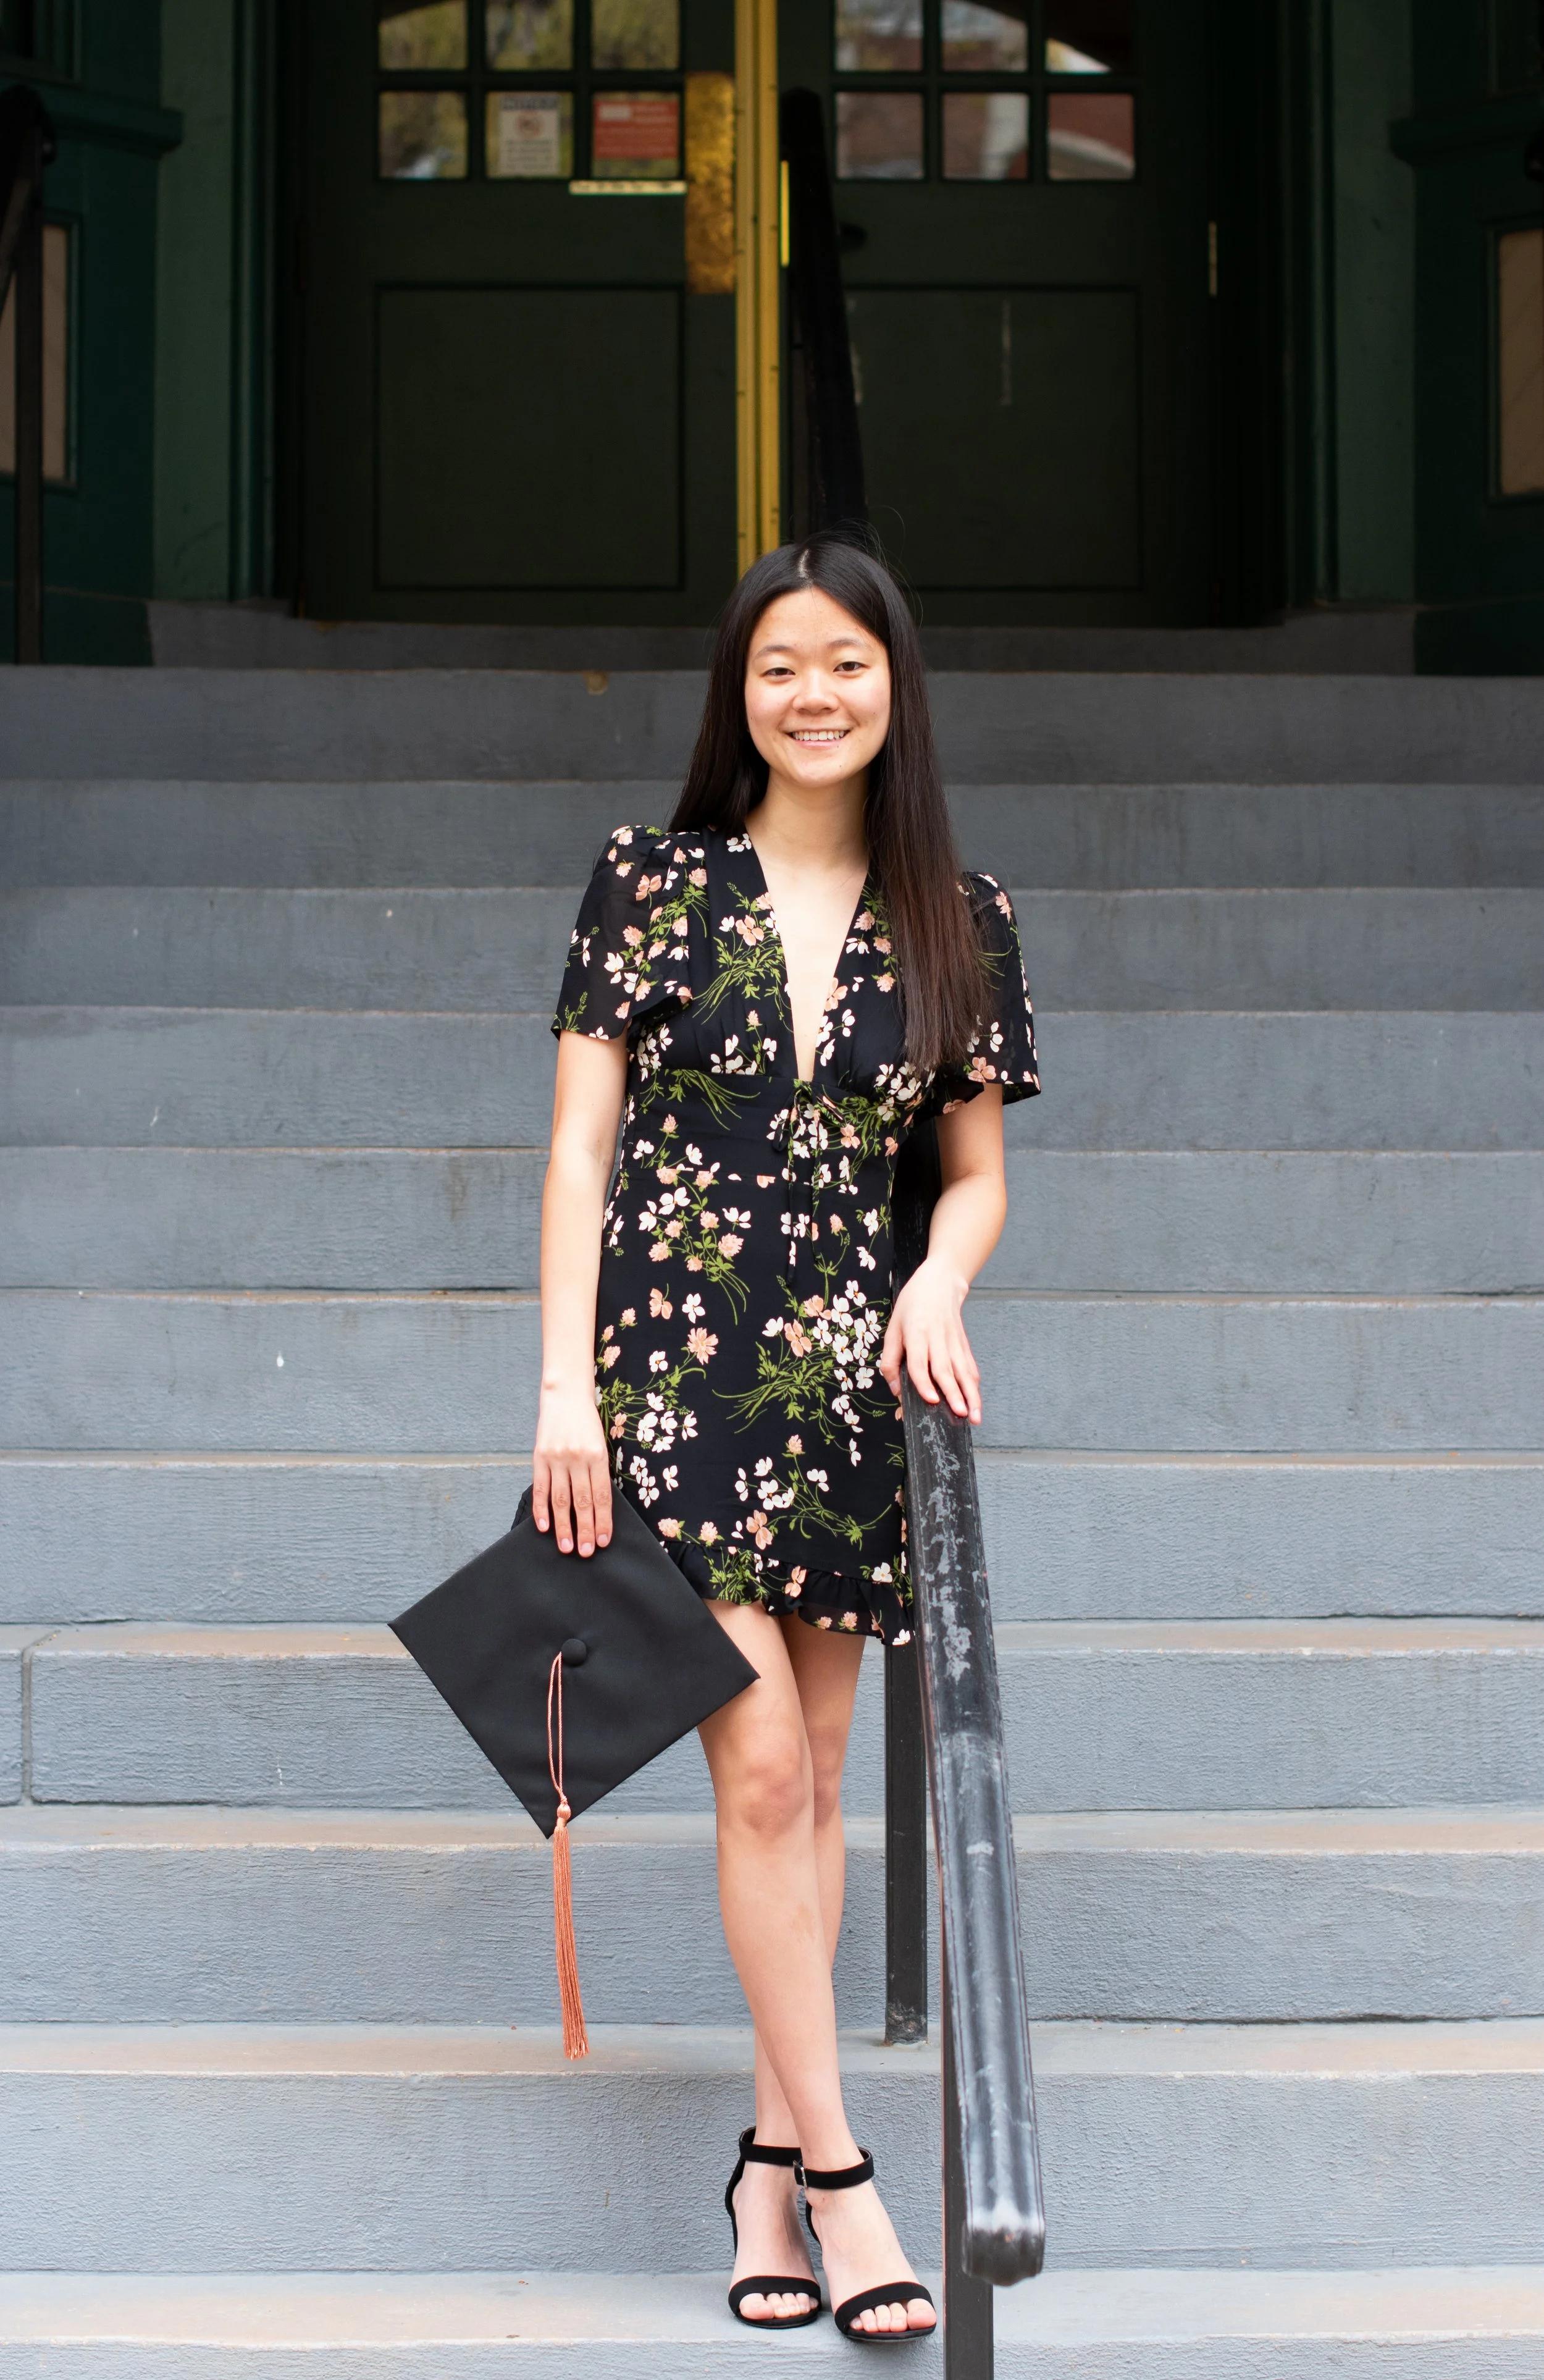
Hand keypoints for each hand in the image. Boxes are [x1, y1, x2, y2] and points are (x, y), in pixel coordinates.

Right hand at [533, 1387, 613, 1555]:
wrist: (565, 1394)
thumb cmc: (587, 1421)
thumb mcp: (600, 1442)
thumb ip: (599, 1471)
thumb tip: (599, 1506)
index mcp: (597, 1455)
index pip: (602, 1495)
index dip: (603, 1520)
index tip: (604, 1540)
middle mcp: (577, 1458)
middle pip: (582, 1501)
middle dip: (585, 1529)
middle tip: (586, 1552)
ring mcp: (556, 1458)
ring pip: (561, 1499)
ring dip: (564, 1526)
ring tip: (566, 1547)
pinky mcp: (539, 1457)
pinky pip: (540, 1488)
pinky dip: (541, 1509)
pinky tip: (544, 1527)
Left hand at [879, 1258, 980, 1424]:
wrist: (939, 1282)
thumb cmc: (913, 1304)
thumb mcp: (893, 1327)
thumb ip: (891, 1359)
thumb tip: (895, 1388)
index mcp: (916, 1334)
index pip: (920, 1362)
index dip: (924, 1382)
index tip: (931, 1400)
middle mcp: (937, 1338)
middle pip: (946, 1369)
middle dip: (954, 1394)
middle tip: (960, 1415)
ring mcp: (953, 1341)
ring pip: (963, 1370)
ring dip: (970, 1394)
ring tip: (975, 1416)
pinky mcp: (963, 1344)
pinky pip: (970, 1366)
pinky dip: (974, 1384)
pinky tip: (976, 1400)